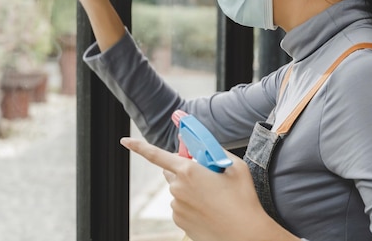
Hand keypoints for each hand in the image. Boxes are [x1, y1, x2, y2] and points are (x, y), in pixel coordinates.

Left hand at [121, 137, 298, 240]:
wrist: (246, 234)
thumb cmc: (242, 198)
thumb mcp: (235, 166)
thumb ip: (215, 151)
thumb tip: (201, 147)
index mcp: (188, 171)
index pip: (157, 155)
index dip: (139, 147)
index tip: (125, 141)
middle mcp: (177, 189)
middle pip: (172, 171)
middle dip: (184, 170)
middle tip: (206, 175)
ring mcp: (176, 207)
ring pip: (178, 190)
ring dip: (190, 189)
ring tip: (214, 198)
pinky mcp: (180, 222)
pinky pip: (181, 206)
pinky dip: (191, 205)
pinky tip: (209, 210)